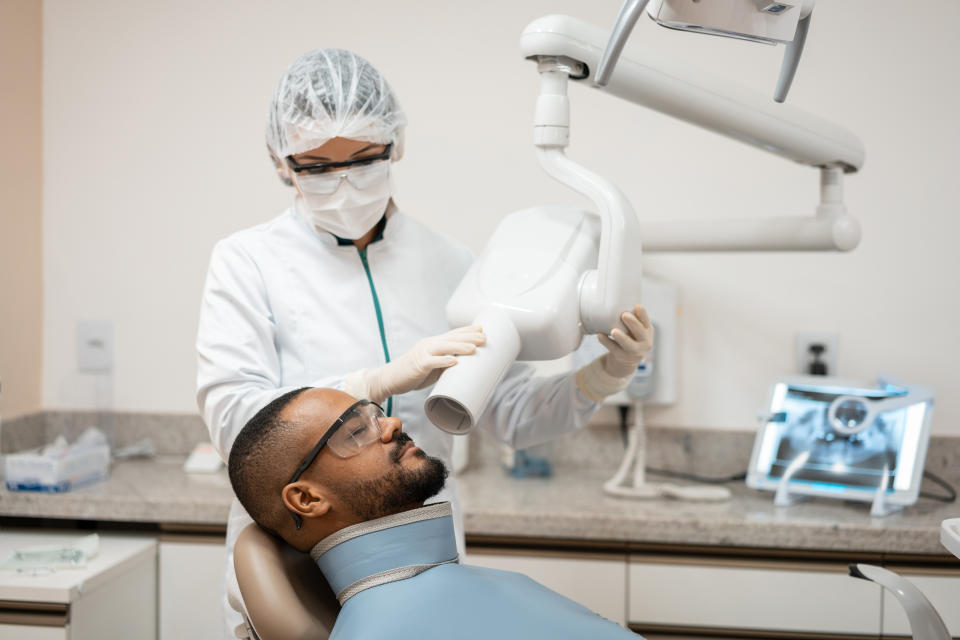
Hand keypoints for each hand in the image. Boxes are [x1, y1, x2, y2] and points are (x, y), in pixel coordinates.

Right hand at [368, 326, 485, 400]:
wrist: (390, 378)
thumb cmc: (412, 373)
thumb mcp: (432, 366)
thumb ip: (444, 364)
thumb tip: (462, 367)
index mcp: (433, 343)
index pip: (452, 334)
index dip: (467, 331)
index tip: (481, 329)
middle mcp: (429, 344)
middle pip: (452, 338)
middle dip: (469, 337)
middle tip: (484, 338)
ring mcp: (423, 353)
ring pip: (444, 347)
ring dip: (460, 347)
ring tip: (474, 348)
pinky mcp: (418, 364)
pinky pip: (433, 361)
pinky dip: (443, 361)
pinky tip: (454, 362)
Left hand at [598, 304, 653, 377]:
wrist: (626, 362)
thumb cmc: (630, 338)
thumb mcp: (636, 330)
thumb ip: (632, 319)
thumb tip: (617, 298)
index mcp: (647, 331)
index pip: (646, 322)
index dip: (642, 314)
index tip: (637, 306)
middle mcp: (644, 342)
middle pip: (640, 332)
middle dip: (633, 323)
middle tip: (624, 315)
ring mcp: (634, 351)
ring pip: (629, 345)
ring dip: (622, 337)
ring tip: (613, 331)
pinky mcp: (622, 357)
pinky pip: (614, 349)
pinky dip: (606, 342)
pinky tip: (599, 335)